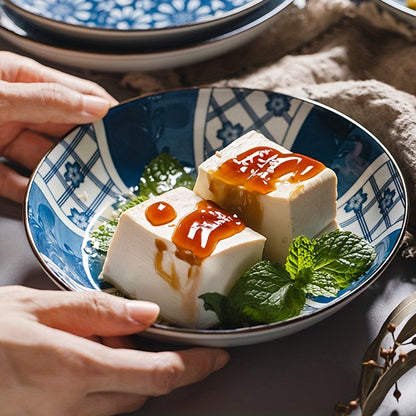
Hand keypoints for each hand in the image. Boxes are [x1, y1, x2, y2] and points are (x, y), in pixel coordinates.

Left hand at [0, 52, 117, 202]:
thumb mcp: (0, 95)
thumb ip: (48, 100)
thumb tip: (96, 107)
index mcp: (24, 80)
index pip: (79, 94)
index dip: (106, 113)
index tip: (128, 135)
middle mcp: (19, 108)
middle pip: (67, 133)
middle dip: (87, 152)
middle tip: (109, 172)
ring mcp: (5, 136)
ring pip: (45, 161)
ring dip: (60, 178)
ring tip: (79, 192)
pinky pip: (18, 182)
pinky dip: (29, 193)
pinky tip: (42, 201)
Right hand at [0, 286, 228, 415]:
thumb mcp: (40, 308)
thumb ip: (97, 312)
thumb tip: (146, 315)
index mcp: (78, 368)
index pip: (158, 375)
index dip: (196, 368)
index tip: (218, 358)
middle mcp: (74, 403)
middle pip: (145, 391)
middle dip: (164, 367)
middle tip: (156, 336)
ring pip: (122, 401)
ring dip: (135, 374)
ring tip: (116, 341)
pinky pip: (96, 407)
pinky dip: (109, 383)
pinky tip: (91, 358)